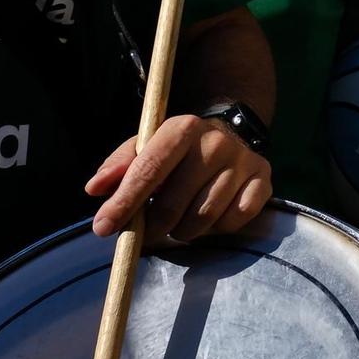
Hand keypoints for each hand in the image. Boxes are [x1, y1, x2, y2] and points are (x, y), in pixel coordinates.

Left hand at [84, 114, 271, 242]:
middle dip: (153, 226)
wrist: (229, 136)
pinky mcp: (263, 181)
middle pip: (175, 204)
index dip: (125, 201)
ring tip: (179, 221)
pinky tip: (211, 215)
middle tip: (147, 230)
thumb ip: (118, 166)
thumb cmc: (175, 152)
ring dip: (184, 230)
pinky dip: (217, 228)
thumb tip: (95, 188)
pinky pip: (234, 221)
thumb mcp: (144, 148)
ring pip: (204, 218)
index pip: (149, 169)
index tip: (103, 227)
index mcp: (183, 127)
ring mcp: (244, 161)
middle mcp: (216, 142)